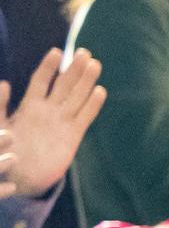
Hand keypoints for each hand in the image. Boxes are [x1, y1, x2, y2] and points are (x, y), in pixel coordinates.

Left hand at [0, 48, 104, 197]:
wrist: (20, 176)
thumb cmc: (6, 150)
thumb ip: (1, 105)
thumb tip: (4, 83)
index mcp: (30, 105)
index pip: (42, 81)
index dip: (49, 67)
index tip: (56, 52)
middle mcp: (49, 110)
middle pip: (64, 85)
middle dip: (74, 68)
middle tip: (84, 52)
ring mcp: (63, 122)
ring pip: (77, 97)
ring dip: (86, 81)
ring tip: (95, 64)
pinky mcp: (74, 135)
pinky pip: (85, 117)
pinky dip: (93, 105)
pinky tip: (100, 91)